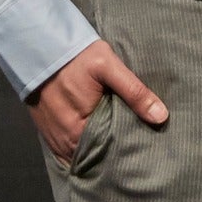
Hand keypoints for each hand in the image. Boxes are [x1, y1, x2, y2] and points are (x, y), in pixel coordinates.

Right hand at [26, 40, 167, 165]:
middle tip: (137, 148)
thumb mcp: (109, 68)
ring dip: (97, 150)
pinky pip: (68, 148)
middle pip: (94, 154)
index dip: (126, 150)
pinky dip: (82, 146)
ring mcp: (54, 137)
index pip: (108, 153)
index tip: (144, 148)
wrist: (41, 46)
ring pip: (81, 153)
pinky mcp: (48, 130)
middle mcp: (64, 140)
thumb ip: (135, 93)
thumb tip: (161, 117)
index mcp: (79, 129)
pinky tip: (98, 140)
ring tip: (120, 146)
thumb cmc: (77, 56)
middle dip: (113, 153)